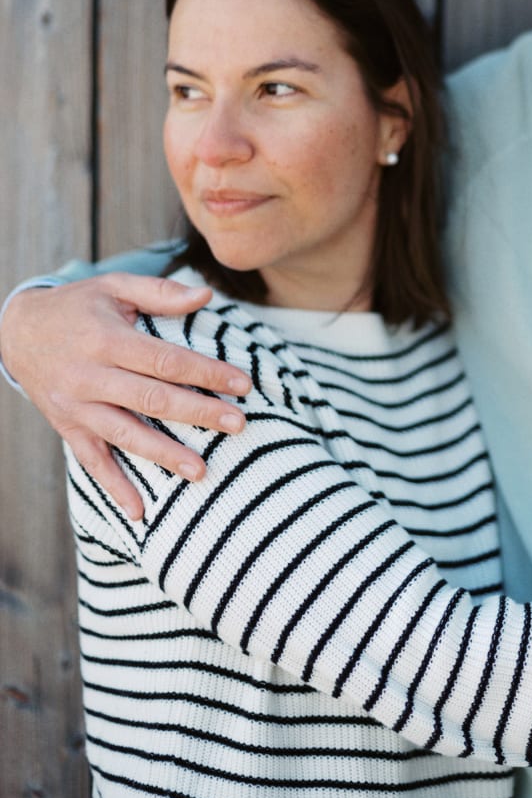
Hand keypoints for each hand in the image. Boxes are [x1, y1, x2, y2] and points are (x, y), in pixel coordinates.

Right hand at [2, 274, 249, 518]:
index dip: (207, 373)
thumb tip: (206, 295)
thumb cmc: (77, 305)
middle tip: (239, 425)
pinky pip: (91, 461)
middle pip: (152, 400)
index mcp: (107, 339)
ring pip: (125, 435)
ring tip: (202, 472)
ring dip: (164, 456)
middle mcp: (90, 376)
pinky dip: (114, 487)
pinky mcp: (67, 427)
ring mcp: (76, 406)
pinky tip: (139, 511)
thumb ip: (160, 292)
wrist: (16, 331)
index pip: (166, 361)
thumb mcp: (114, 286)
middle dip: (199, 413)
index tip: (243, 384)